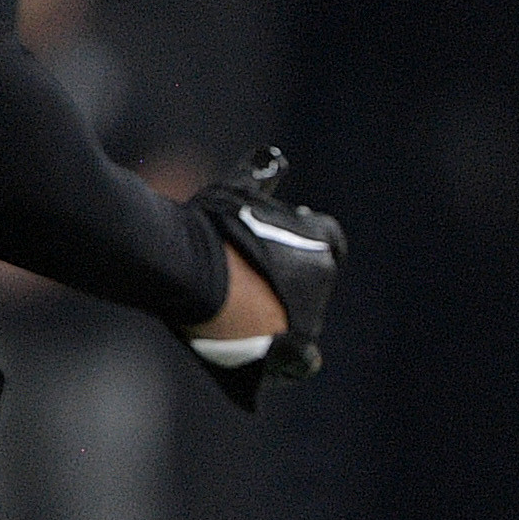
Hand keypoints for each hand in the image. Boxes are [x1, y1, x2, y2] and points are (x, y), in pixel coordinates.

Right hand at [180, 150, 341, 409]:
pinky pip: (295, 361)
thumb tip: (273, 158)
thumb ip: (259, 178)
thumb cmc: (209, 226)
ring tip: (245, 316)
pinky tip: (270, 359)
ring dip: (283, 318)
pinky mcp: (289, 349)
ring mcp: (308, 316)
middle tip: (253, 283)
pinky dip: (286, 360)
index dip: (303, 244)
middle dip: (290, 282)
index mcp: (321, 241)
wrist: (191, 268)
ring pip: (302, 321)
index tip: (281, 248)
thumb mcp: (237, 191)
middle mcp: (323, 279)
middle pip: (313, 283)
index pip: (326, 242)